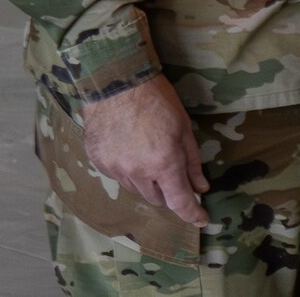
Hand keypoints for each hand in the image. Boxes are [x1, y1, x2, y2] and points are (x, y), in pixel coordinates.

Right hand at [81, 76, 208, 225]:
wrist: (117, 81)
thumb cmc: (158, 100)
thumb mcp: (184, 128)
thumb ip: (192, 162)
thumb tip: (201, 186)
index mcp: (163, 164)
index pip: (179, 202)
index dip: (192, 213)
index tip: (201, 218)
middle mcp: (137, 172)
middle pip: (156, 198)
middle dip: (169, 192)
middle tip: (174, 175)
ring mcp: (114, 168)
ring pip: (135, 189)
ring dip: (148, 181)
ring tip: (150, 155)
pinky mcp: (98, 161)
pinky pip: (117, 176)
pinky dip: (128, 170)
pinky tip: (130, 149)